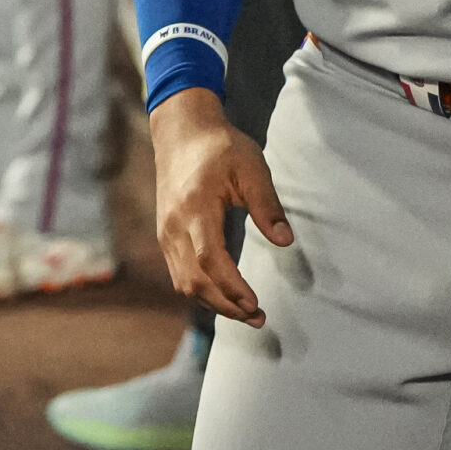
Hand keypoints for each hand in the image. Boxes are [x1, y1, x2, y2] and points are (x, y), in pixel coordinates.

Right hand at [149, 88, 291, 326]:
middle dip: (226, 305)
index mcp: (195, 207)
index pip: (209, 259)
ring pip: (184, 282)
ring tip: (246, 313)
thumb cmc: (221, 147)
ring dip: (214, 303)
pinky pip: (179, 274)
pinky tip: (224, 296)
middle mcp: (173, 225)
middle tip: (258, 317)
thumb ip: (267, 205)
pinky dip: (200, 291)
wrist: (182, 132)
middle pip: (194, 280)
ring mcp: (165, 232)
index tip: (256, 304)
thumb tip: (285, 241)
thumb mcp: (251, 167)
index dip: (231, 287)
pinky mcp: (165, 235)